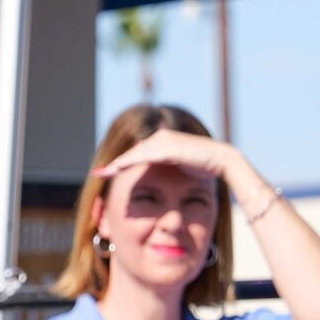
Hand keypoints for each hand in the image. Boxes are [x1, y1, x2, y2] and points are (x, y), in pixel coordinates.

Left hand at [96, 128, 262, 201]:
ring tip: (102, 174)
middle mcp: (161, 138)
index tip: (106, 173)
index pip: (138, 154)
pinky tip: (116, 169)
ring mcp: (163, 141)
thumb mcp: (181, 170)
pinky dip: (128, 163)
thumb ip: (169, 170)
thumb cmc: (205, 169)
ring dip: (117, 165)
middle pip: (132, 153)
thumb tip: (162, 182)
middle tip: (97, 174)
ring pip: (134, 154)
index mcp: (163, 142)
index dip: (122, 164)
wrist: (222, 162)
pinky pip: (142, 157)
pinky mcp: (167, 148)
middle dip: (114, 165)